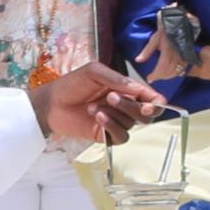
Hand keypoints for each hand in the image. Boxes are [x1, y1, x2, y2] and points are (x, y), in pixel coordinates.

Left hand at [35, 61, 164, 144]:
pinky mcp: (107, 135)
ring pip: (132, 124)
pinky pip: (121, 137)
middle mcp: (126, 107)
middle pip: (146, 114)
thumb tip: (137, 89)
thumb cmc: (72, 84)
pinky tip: (98, 117)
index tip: (151, 104)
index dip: (157, 102)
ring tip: (94, 106)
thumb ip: (116, 79)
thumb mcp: (94, 72)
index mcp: (127, 90)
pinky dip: (112, 127)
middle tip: (111, 97)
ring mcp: (117, 122)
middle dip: (133, 107)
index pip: (152, 98)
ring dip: (115, 114)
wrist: (52, 102)